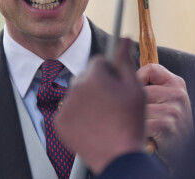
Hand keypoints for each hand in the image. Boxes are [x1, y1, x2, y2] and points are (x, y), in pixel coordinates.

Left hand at [54, 39, 145, 174]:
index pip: (99, 62)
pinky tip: (91, 124)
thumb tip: (123, 37)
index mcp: (94, 76)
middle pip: (86, 77)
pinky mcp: (59, 121)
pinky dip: (77, 115)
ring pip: (77, 94)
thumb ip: (125, 59)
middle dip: (97, 85)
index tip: (117, 86)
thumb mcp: (135, 88)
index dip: (111, 73)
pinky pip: (68, 110)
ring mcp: (65, 105)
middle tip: (111, 104)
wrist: (118, 157)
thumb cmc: (130, 122)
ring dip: (87, 100)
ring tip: (103, 116)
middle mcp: (75, 87)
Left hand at [137, 63, 192, 162]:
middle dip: (133, 105)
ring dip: (135, 120)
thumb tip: (126, 62)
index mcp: (176, 83)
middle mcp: (177, 94)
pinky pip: (139, 122)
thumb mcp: (164, 99)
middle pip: (140, 89)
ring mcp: (174, 110)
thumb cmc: (166, 124)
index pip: (150, 69)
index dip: (137, 79)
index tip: (134, 93)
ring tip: (143, 127)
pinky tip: (146, 136)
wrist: (180, 154)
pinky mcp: (166, 125)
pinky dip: (138, 132)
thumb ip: (151, 83)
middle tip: (139, 118)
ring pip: (137, 107)